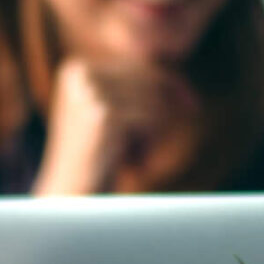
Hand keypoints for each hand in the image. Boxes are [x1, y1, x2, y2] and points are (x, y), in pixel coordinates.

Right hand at [35, 58, 197, 196]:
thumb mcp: (111, 117)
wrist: (71, 196)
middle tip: (175, 132)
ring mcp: (89, 93)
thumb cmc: (95, 161)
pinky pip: (149, 116)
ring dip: (155, 130)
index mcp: (76, 70)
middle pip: (146, 78)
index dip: (168, 85)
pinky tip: (136, 162)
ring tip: (137, 156)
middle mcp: (80, 75)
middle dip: (165, 108)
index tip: (192, 105)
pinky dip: (150, 141)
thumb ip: (132, 90)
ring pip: (151, 98)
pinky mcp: (102, 115)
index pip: (136, 66)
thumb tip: (175, 70)